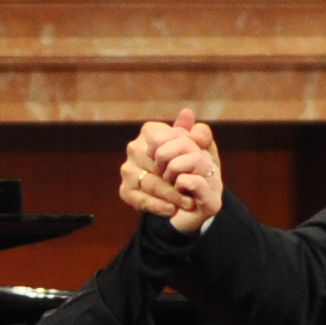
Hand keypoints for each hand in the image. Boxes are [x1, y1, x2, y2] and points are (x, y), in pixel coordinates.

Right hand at [116, 110, 222, 231]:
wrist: (180, 190)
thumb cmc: (190, 163)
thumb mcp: (200, 148)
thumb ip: (198, 132)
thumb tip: (188, 114)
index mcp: (150, 132)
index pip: (164, 140)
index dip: (180, 154)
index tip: (196, 165)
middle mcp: (134, 148)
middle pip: (157, 164)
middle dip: (177, 179)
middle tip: (194, 191)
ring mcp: (127, 170)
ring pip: (151, 183)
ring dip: (171, 195)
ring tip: (188, 203)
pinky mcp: (125, 190)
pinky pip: (141, 199)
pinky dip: (157, 206)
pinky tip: (172, 210)